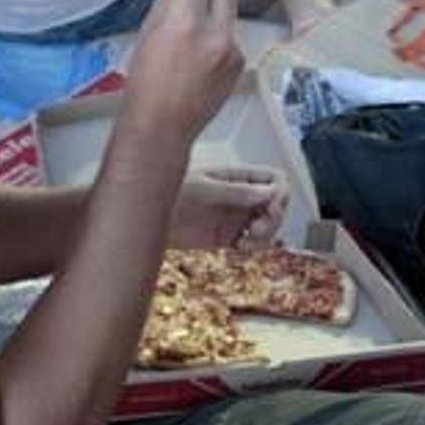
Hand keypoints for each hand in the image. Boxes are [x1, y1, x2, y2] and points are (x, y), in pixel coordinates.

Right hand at [127, 0, 245, 139]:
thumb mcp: (149, 31)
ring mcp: (233, 48)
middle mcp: (216, 34)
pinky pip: (231, 27)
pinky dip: (216, 21)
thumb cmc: (146, 86)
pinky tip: (198, 35)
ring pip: (230, 1)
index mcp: (186, 24)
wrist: (162, 127)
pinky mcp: (239, 60)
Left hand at [171, 166, 287, 249]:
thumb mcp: (204, 189)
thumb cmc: (169, 192)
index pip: (274, 180)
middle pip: (276, 205)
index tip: (271, 207)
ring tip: (246, 241)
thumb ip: (237, 191)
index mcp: (237, 177)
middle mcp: (240, 196)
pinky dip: (253, 247)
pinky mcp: (226, 237)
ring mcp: (234, 217)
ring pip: (268, 226)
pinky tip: (240, 247)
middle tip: (256, 228)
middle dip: (273, 218)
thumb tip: (270, 192)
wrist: (144, 217)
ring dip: (265, 235)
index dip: (280, 193)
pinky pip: (251, 243)